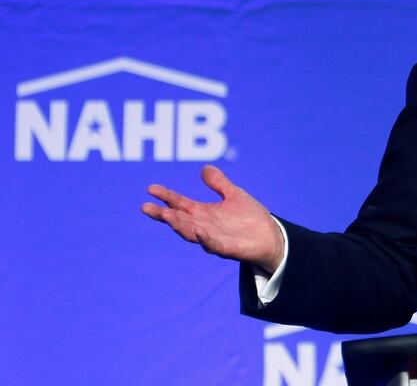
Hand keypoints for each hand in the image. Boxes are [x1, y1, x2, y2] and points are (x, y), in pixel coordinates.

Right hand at [141, 165, 284, 272]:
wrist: (270, 237)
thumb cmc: (250, 217)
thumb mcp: (234, 195)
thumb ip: (219, 184)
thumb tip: (204, 168)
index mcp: (204, 213)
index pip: (180, 204)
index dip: (166, 196)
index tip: (150, 188)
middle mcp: (204, 226)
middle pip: (179, 220)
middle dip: (164, 214)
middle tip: (146, 207)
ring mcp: (214, 238)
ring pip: (191, 233)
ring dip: (178, 225)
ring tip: (166, 216)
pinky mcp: (228, 249)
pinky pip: (214, 244)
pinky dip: (206, 239)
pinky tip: (199, 231)